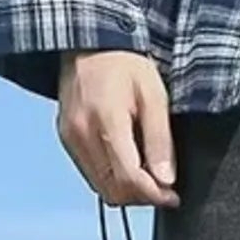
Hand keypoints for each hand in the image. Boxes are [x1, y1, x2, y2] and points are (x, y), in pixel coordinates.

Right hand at [57, 50, 179, 209]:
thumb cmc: (126, 64)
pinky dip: (112, 179)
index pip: (129, 177)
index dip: (153, 194)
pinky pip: (91, 174)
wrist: (89, 43)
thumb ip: (159, 140)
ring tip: (149, 177)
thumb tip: (166, 181)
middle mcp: (82, 134)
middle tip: (164, 188)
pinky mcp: (66, 139)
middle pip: (113, 189)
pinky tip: (129, 165)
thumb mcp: (154, 95)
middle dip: (142, 196)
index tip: (173, 196)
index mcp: (106, 120)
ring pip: (101, 187)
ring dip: (127, 191)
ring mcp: (70, 138)